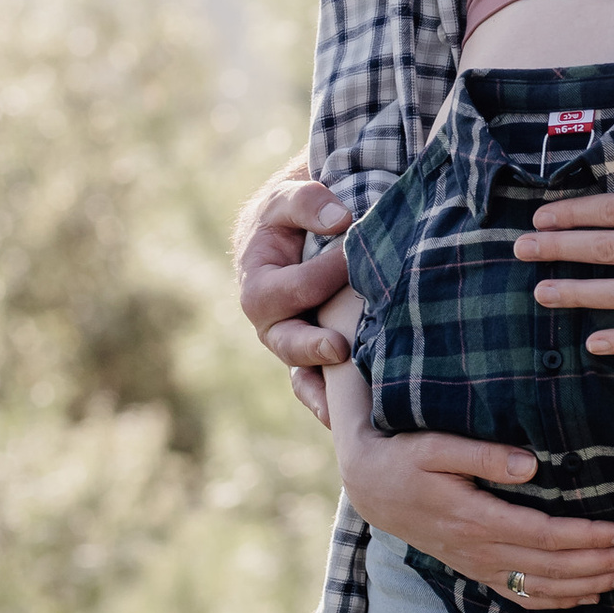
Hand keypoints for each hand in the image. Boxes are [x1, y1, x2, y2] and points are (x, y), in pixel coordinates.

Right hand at [235, 164, 355, 424]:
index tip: (355, 256)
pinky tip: (352, 416)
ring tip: (350, 394)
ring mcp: (295, 342)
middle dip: (311, 346)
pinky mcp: (318, 356)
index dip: (320, 276)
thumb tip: (341, 220)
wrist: (297, 230)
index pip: (287, 289)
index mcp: (258, 284)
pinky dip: (332, 402)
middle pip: (285, 342)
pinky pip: (319, 386)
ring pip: (302, 372)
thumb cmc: (291, 213)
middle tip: (340, 347)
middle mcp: (272, 322)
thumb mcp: (290, 196)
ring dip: (324, 384)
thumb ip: (308, 202)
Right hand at [336, 424, 613, 611]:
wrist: (371, 487)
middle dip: (604, 563)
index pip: (547, 536)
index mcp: (476, 519)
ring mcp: (479, 566)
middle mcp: (481, 551)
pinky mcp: (477, 570)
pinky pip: (524, 595)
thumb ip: (483, 455)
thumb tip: (532, 465)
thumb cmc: (405, 457)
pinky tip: (589, 596)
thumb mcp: (436, 446)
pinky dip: (561, 600)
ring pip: (544, 587)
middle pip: (554, 567)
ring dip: (591, 584)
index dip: (591, 537)